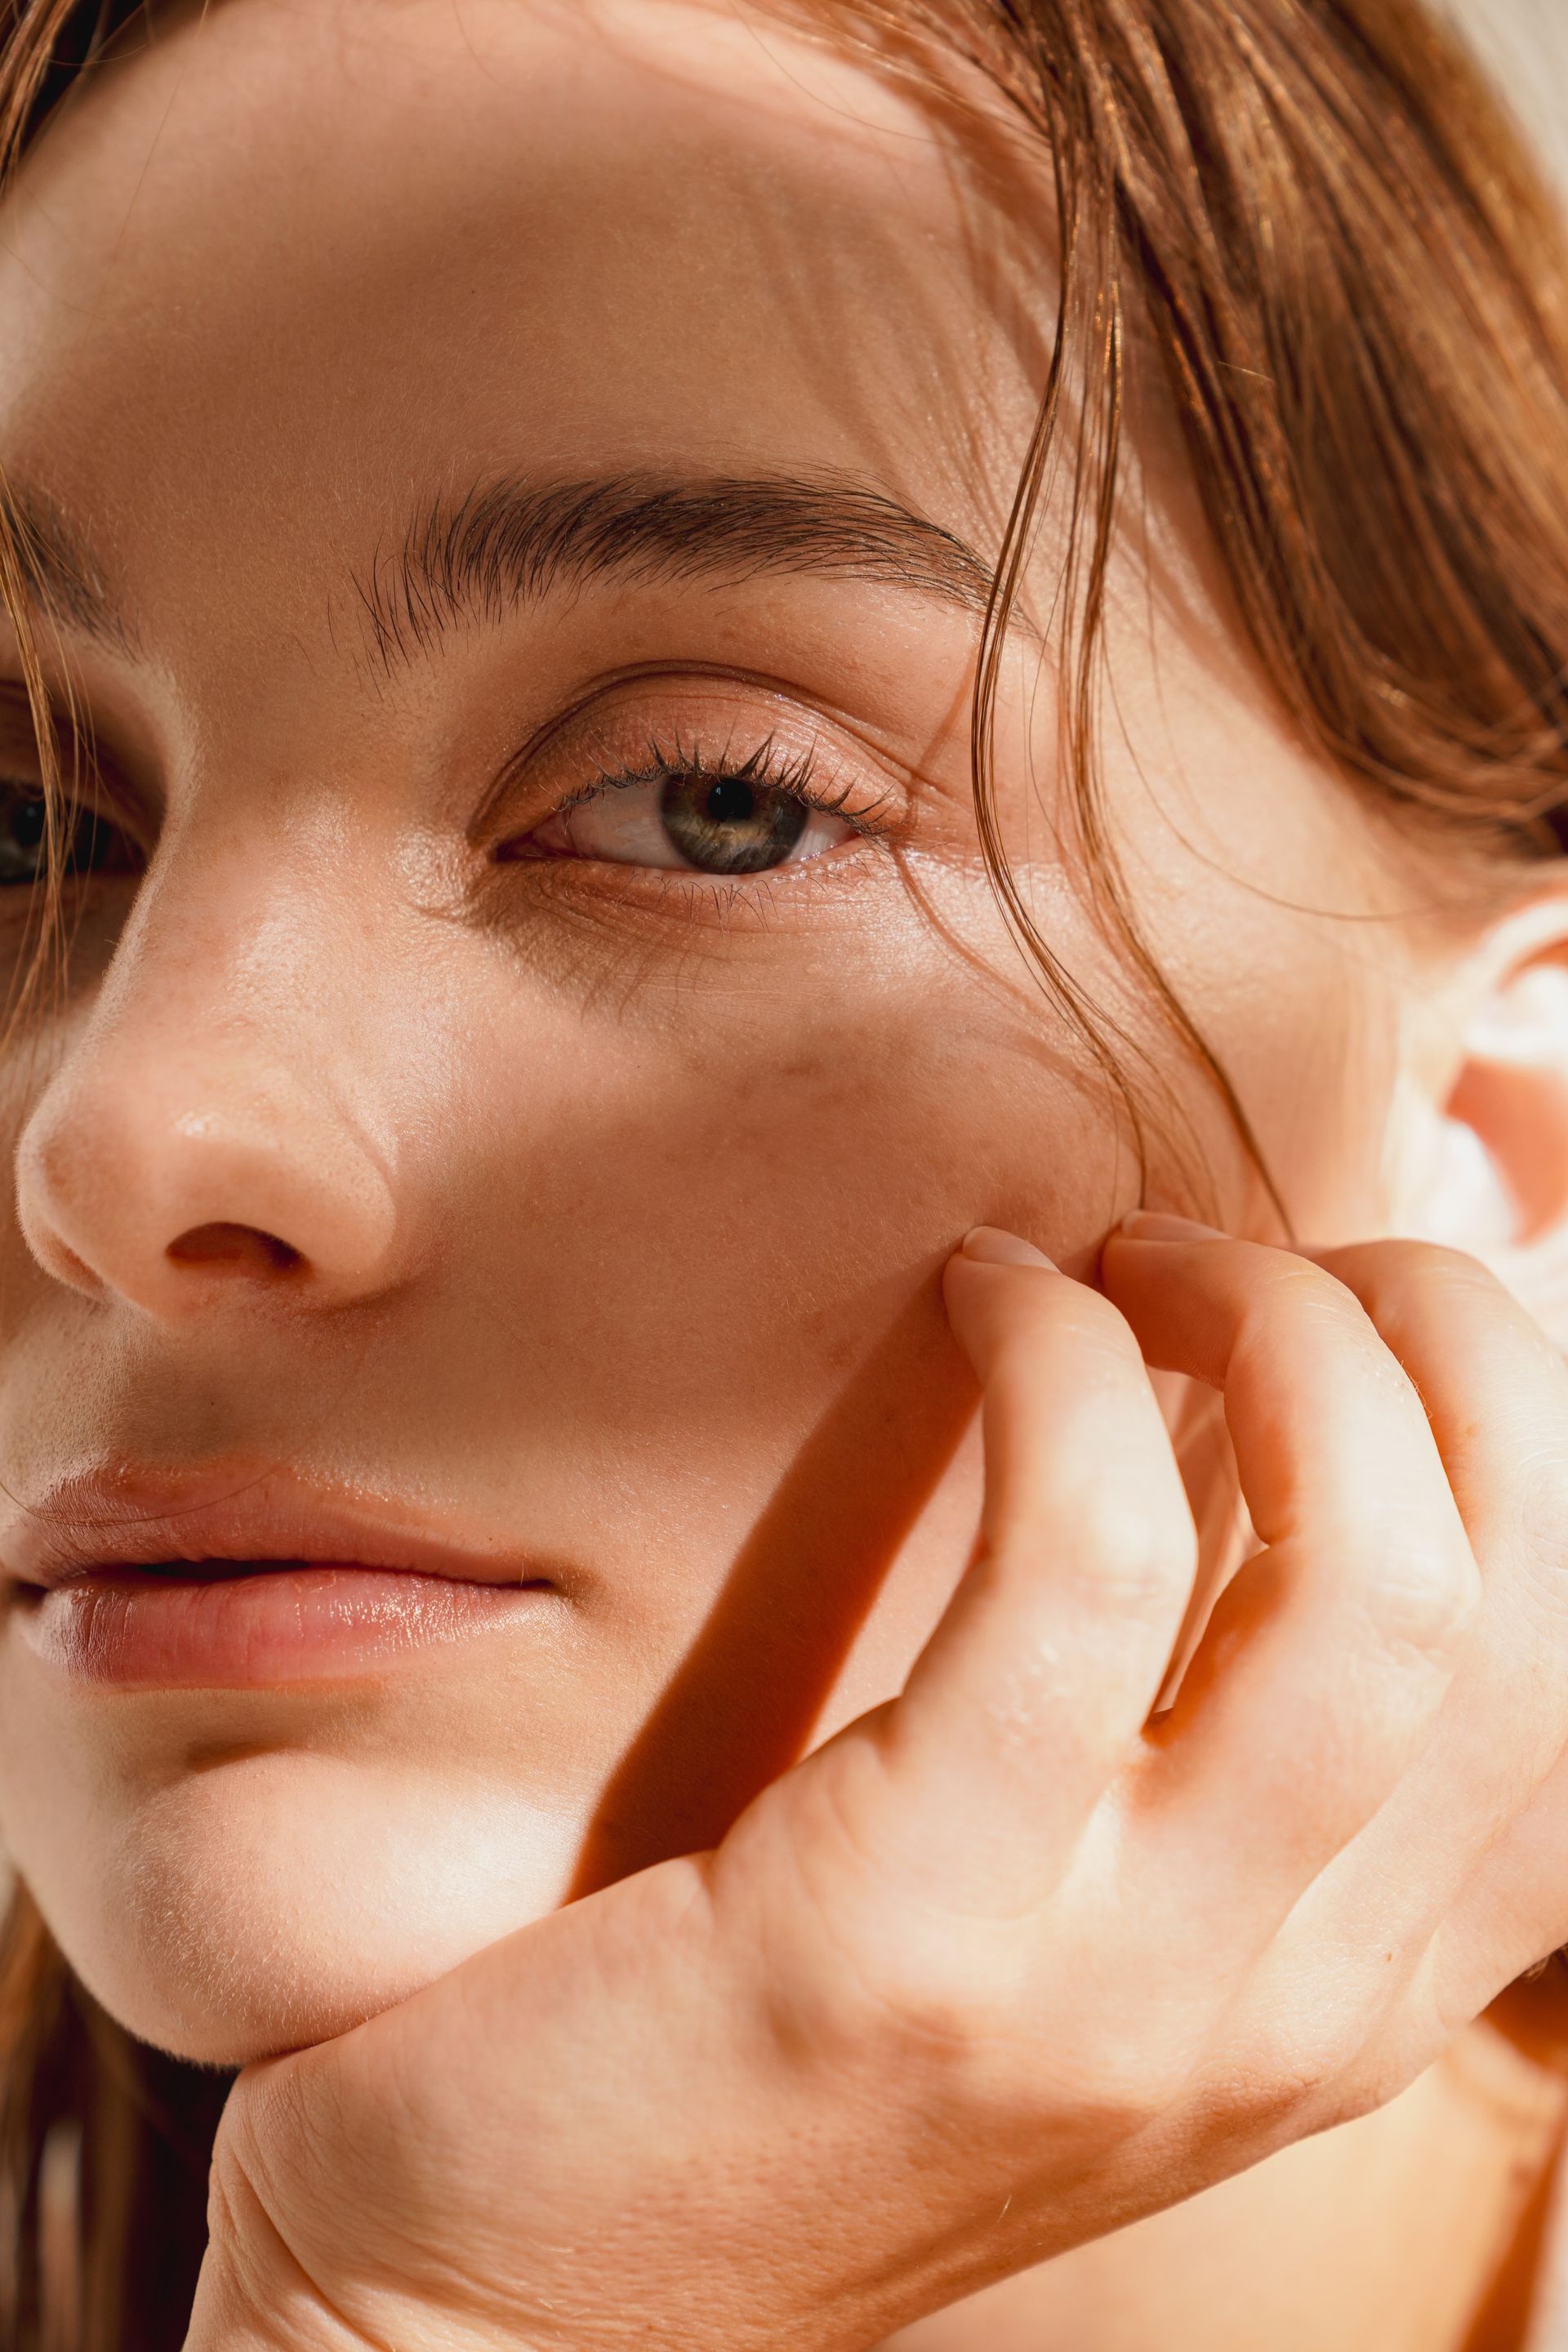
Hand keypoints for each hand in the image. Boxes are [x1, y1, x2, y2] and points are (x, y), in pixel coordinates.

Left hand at [185, 1222, 1567, 2351]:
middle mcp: (1284, 2016)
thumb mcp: (1054, 1935)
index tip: (1359, 1310)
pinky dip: (1057, 1371)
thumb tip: (1282, 1435)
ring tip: (1126, 1261)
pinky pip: (1080, 1566)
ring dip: (1269, 1334)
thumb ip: (1197, 1762)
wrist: (495, 2307)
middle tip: (1230, 1258)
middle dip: (1424, 1342)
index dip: (1512, 1426)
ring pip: (1367, 1579)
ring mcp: (1116, 1994)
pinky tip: (980, 1300)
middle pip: (1502, 1598)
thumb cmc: (762, 2054)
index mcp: (1343, 2009)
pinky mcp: (906, 1933)